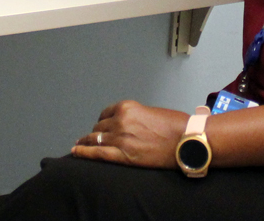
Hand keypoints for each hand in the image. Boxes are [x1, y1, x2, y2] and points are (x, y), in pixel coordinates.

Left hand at [71, 100, 187, 168]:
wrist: (187, 140)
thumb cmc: (175, 125)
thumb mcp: (150, 112)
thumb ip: (134, 117)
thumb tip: (127, 126)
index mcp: (127, 107)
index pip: (105, 113)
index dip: (103, 121)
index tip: (101, 126)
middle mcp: (120, 121)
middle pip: (99, 127)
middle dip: (97, 132)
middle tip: (95, 138)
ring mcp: (120, 138)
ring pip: (95, 139)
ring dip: (87, 141)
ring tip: (80, 145)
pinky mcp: (124, 155)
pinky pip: (97, 153)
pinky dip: (84, 152)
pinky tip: (76, 151)